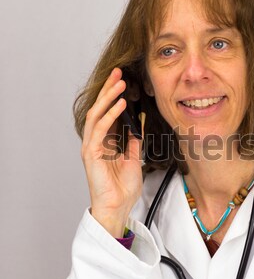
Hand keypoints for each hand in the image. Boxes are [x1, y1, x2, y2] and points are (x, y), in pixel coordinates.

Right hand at [81, 68, 142, 237]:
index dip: (114, 96)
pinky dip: (110, 115)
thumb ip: (132, 142)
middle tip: (118, 73)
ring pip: (97, 114)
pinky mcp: (91, 153)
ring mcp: (92, 146)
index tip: (123, 80)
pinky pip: (100, 129)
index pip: (108, 113)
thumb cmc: (123, 187)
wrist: (118, 206)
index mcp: (105, 142)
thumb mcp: (133, 158)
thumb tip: (137, 126)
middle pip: (100, 109)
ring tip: (119, 83)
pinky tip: (119, 104)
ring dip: (108, 97)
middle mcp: (96, 141)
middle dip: (109, 90)